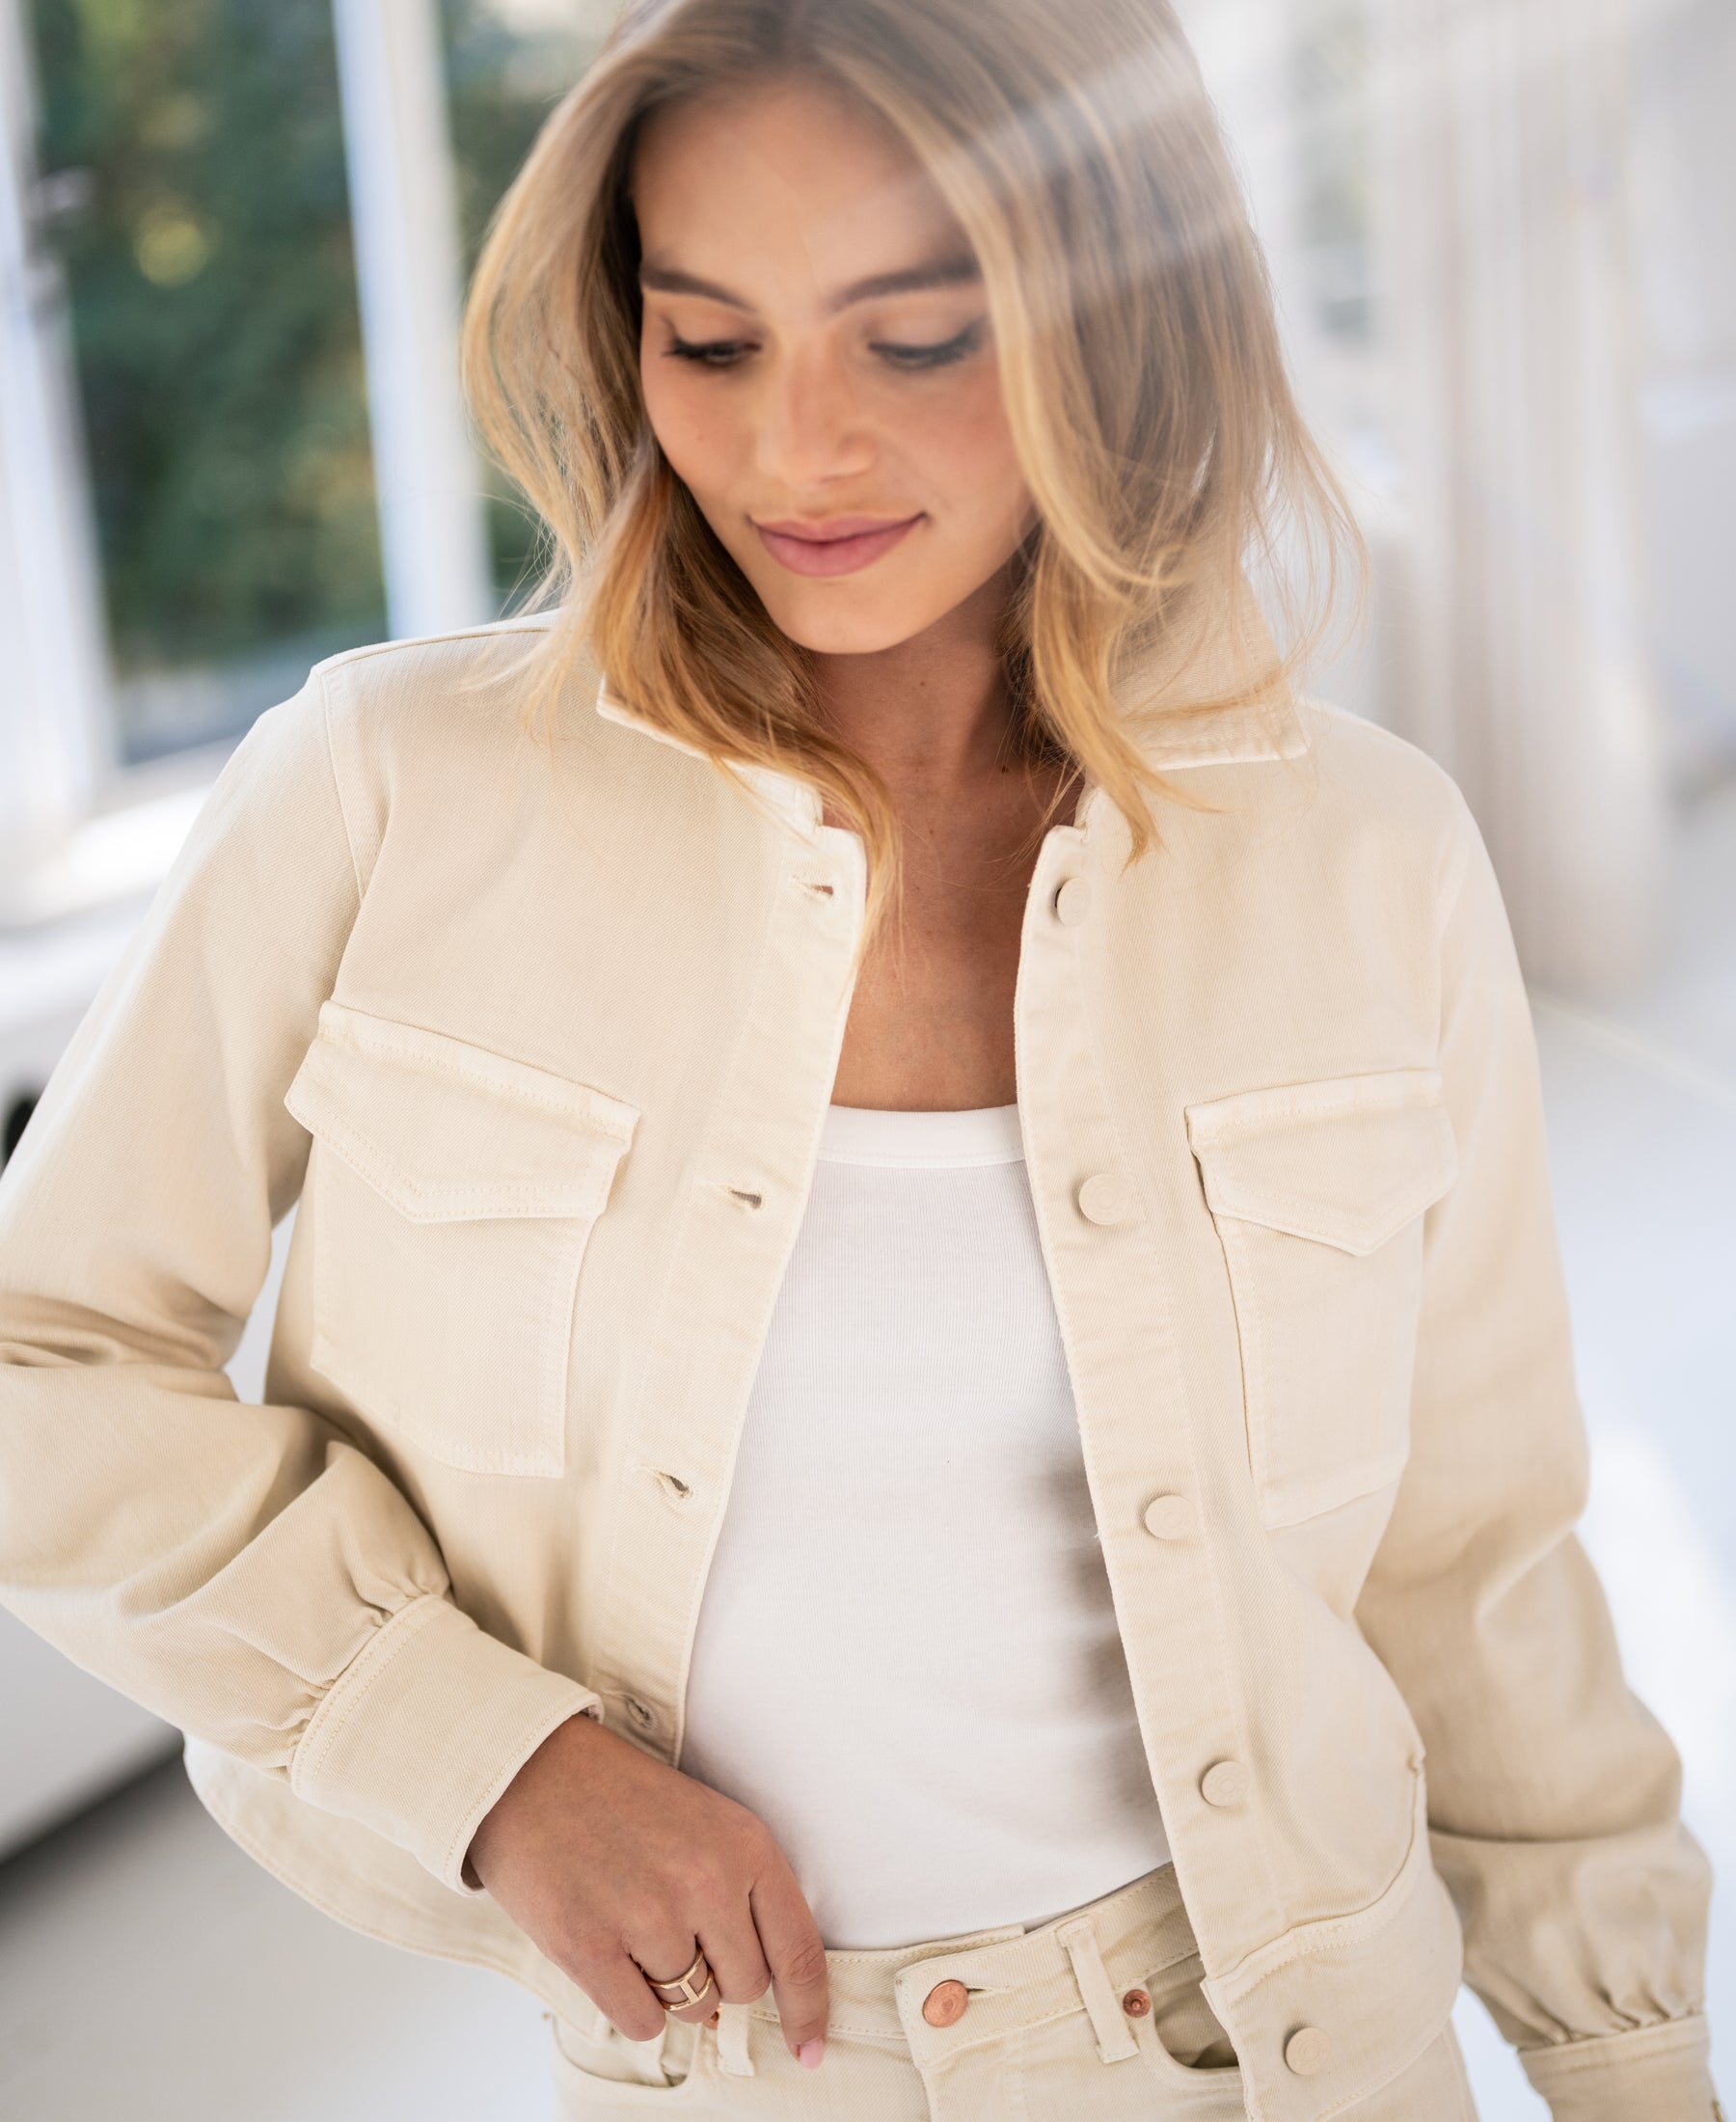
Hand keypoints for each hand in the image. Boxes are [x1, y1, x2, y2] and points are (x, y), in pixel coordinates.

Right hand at [465, 1712, 829, 2065]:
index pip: (799, 1952)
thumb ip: (739, 1898)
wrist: (532, 1771)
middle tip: (675, 1924)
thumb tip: (732, 1998)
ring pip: (694, 2007)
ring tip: (633, 1920)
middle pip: (745, 1986)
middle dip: (719, 1974)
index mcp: (745, 1844)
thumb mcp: (705, 1823)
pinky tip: (610, 1949)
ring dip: (669, 1983)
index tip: (809, 2050)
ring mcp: (648, 1916)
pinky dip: (631, 2004)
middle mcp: (706, 1881)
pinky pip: (643, 2023)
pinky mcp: (590, 1947)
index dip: (810, 2011)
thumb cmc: (622, 1799)